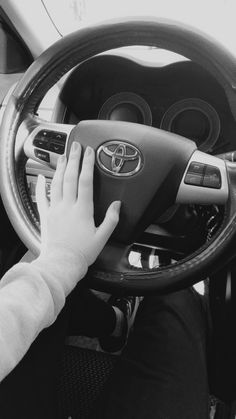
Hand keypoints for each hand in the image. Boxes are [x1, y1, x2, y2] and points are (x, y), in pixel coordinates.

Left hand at [35, 142, 119, 273]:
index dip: (87, 164)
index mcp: (83, 210)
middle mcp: (67, 206)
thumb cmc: (82, 253)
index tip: (89, 152)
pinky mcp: (46, 216)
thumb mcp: (102, 237)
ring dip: (60, 168)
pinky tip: (42, 177)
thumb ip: (111, 219)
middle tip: (76, 146)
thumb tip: (118, 205)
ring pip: (57, 183)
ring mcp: (55, 209)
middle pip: (70, 177)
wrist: (61, 263)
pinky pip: (43, 197)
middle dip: (74, 159)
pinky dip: (42, 186)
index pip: (85, 181)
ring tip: (63, 156)